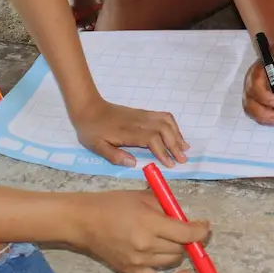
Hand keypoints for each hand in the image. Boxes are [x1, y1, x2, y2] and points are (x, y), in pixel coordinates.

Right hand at [69, 190, 210, 272]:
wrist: (83, 221)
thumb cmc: (112, 204)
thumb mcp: (143, 196)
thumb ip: (167, 207)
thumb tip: (187, 217)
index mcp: (149, 223)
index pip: (186, 234)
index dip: (201, 231)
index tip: (205, 226)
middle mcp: (146, 246)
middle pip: (181, 248)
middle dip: (191, 239)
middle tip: (190, 230)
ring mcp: (139, 262)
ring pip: (173, 261)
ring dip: (179, 251)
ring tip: (175, 240)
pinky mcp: (132, 272)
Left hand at [73, 101, 188, 168]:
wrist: (89, 108)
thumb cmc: (92, 130)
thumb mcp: (96, 146)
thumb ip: (114, 156)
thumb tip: (133, 164)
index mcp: (129, 132)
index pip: (152, 140)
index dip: (163, 152)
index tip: (170, 164)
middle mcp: (139, 122)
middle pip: (164, 130)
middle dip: (175, 145)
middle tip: (183, 159)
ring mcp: (143, 115)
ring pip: (167, 122)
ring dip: (177, 134)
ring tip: (184, 148)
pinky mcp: (143, 113)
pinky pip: (163, 116)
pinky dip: (173, 126)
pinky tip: (176, 135)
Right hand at [242, 42, 273, 125]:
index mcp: (257, 72)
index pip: (255, 86)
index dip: (264, 97)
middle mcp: (250, 85)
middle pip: (249, 103)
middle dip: (264, 114)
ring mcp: (251, 94)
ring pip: (252, 111)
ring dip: (266, 119)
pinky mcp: (256, 101)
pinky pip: (257, 114)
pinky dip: (268, 119)